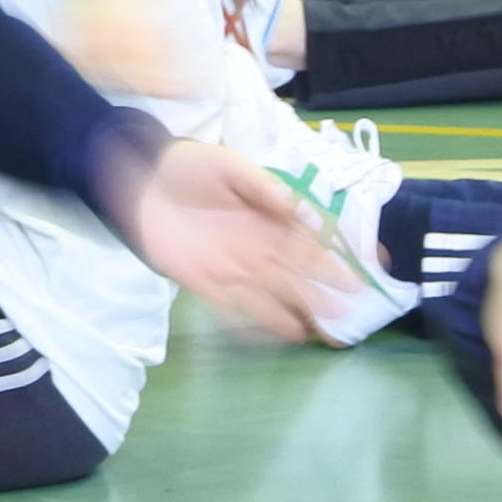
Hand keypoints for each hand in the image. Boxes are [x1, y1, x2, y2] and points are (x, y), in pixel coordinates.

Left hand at [111, 139, 346, 342]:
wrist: (139, 180)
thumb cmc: (189, 167)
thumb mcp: (231, 167)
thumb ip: (264, 188)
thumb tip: (300, 209)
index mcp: (269, 220)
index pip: (310, 244)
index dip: (335, 260)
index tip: (362, 273)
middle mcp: (256, 248)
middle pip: (295, 275)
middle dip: (321, 291)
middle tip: (347, 308)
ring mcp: (232, 268)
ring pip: (269, 295)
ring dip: (292, 311)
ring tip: (317, 330)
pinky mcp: (203, 282)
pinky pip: (231, 307)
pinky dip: (251, 322)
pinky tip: (272, 335)